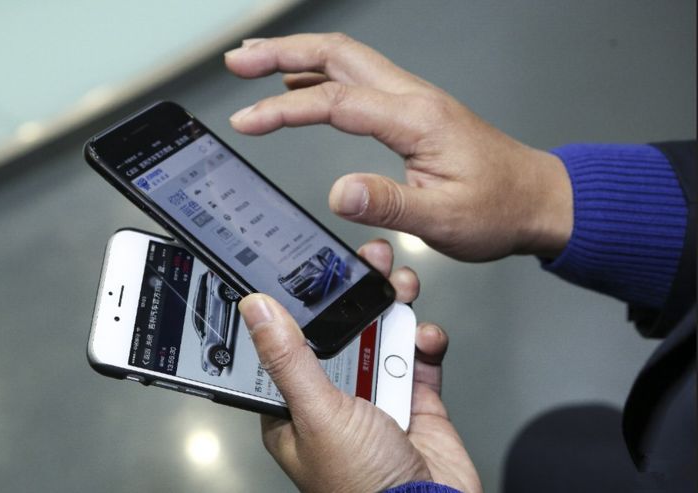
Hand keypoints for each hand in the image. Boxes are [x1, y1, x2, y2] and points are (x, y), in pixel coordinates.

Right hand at [225, 33, 571, 260]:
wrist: (536, 199)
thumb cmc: (498, 207)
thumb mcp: (445, 218)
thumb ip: (389, 204)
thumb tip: (338, 193)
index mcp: (416, 119)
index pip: (335, 100)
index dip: (284, 108)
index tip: (248, 120)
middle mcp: (413, 98)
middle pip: (337, 54)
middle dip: (281, 52)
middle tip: (239, 60)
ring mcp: (413, 100)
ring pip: (347, 59)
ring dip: (298, 56)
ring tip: (256, 61)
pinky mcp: (413, 112)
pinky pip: (359, 79)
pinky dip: (321, 75)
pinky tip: (302, 87)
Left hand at [238, 239, 481, 492]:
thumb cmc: (364, 488)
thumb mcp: (318, 414)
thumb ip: (290, 359)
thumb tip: (257, 309)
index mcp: (297, 408)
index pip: (290, 343)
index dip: (302, 304)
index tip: (314, 269)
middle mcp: (335, 400)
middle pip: (342, 332)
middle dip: (358, 295)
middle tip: (370, 263)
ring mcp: (377, 399)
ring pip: (382, 337)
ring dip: (395, 309)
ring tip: (401, 285)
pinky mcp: (415, 402)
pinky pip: (418, 359)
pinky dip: (425, 343)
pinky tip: (425, 336)